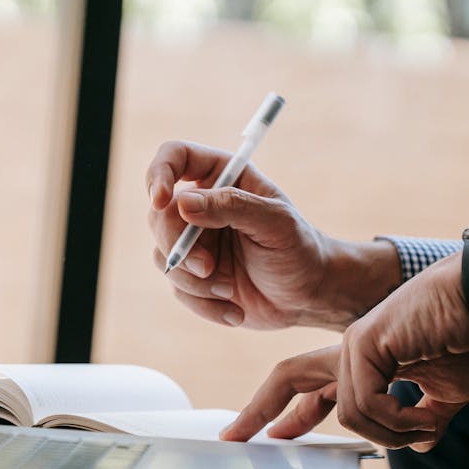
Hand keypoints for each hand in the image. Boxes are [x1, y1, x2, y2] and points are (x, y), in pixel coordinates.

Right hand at [147, 141, 398, 329]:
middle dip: (178, 246)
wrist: (309, 296)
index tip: (161, 200)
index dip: (160, 173)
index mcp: (223, 177)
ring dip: (194, 280)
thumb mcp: (276, 223)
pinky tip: (235, 312)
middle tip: (208, 268)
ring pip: (163, 254)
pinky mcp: (193, 275)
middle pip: (159, 213)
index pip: (175, 156)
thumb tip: (182, 202)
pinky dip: (203, 304)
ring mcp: (194, 241)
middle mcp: (202, 205)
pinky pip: (177, 288)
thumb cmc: (299, 249)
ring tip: (230, 290)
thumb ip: (233, 206)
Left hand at [222, 253, 468, 449]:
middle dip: (258, 409)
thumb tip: (419, 442)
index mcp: (366, 358)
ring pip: (349, 413)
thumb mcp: (447, 394)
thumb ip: (425, 418)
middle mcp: (352, 349)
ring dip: (390, 433)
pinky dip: (396, 422)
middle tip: (233, 438)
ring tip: (424, 427)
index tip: (277, 435)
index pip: (317, 386)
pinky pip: (364, 405)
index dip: (296, 413)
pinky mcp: (364, 343)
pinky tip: (423, 419)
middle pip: (289, 375)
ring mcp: (355, 343)